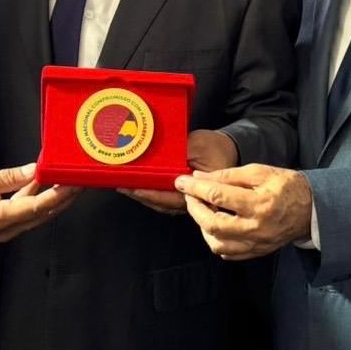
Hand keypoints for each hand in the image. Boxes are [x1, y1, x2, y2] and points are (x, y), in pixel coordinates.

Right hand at [0, 163, 79, 241]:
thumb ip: (8, 177)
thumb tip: (36, 170)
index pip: (38, 206)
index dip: (59, 195)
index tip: (75, 182)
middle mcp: (6, 230)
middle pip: (43, 213)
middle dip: (64, 197)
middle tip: (82, 180)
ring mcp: (5, 231)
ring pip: (36, 214)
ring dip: (54, 199)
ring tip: (69, 180)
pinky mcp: (2, 227)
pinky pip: (25, 214)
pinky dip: (37, 200)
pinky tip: (44, 185)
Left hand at [118, 129, 238, 215]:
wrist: (227, 149)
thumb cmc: (213, 147)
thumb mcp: (197, 145)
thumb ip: (180, 154)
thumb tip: (158, 159)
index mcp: (199, 189)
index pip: (171, 196)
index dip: (151, 193)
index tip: (135, 187)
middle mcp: (193, 199)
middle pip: (163, 203)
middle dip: (141, 195)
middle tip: (123, 186)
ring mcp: (188, 199)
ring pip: (162, 204)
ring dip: (143, 196)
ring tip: (125, 187)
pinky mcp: (183, 195)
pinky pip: (164, 199)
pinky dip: (150, 195)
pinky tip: (136, 188)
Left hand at [174, 164, 311, 259]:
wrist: (311, 210)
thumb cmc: (286, 186)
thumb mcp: (259, 172)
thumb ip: (228, 175)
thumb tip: (199, 176)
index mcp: (259, 204)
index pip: (218, 196)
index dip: (195, 188)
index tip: (181, 181)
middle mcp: (256, 228)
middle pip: (213, 224)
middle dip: (194, 208)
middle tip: (189, 195)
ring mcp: (256, 244)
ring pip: (216, 243)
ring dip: (202, 226)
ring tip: (203, 209)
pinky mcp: (256, 253)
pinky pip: (227, 253)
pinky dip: (215, 239)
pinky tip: (215, 224)